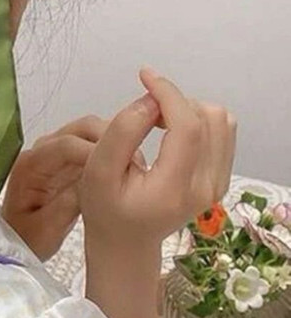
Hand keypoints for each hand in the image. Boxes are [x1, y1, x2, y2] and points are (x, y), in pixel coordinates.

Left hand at [0, 114, 149, 260]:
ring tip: (134, 166)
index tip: (121, 168)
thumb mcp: (45, 231)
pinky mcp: (68, 157)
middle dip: (110, 139)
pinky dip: (110, 151)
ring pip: (88, 132)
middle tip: (135, 163)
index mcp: (31, 165)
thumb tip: (92, 186)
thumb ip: (65, 207)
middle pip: (80, 129)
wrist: (19, 238)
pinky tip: (126, 169)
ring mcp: (55, 151)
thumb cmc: (28, 237)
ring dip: (113, 142)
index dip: (96, 152)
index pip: (66, 145)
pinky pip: (91, 144)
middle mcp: (42, 150)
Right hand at [80, 67, 236, 246]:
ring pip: (219, 121)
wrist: (126, 241)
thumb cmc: (105, 207)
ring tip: (156, 118)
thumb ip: (122, 133)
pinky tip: (169, 129)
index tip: (144, 76)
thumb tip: (150, 100)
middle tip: (143, 109)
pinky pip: (220, 133)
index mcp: (174, 188)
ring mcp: (216, 185)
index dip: (168, 93)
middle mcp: (205, 187)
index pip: (187, 127)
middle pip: (208, 119)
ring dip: (187, 108)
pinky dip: (196, 119)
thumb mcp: (98, 170)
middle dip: (174, 100)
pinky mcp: (218, 179)